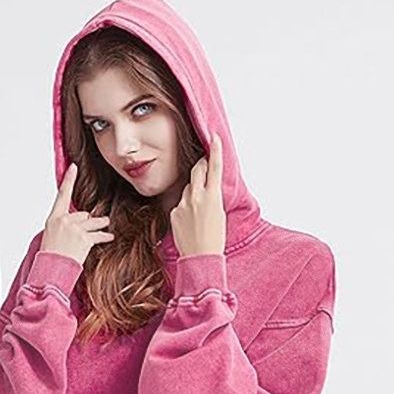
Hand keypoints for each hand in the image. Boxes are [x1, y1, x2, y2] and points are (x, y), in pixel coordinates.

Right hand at [39, 162, 113, 264]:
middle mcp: (64, 221)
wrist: (51, 269)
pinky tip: (109, 236)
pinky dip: (105, 236)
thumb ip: (63, 225)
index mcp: (53, 219)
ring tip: (106, 223)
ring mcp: (75, 229)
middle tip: (84, 231)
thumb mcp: (51, 236)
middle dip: (85, 222)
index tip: (73, 167)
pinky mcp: (84, 239)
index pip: (62, 195)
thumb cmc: (50, 255)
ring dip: (100, 224)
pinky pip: (98, 235)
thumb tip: (80, 219)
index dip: (69, 180)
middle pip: (82, 214)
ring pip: (92, 222)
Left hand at [169, 134, 225, 256]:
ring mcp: (183, 204)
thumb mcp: (219, 213)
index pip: (214, 168)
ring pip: (188, 189)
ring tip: (199, 212)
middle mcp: (196, 197)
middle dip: (200, 166)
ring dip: (193, 193)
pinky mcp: (173, 212)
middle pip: (197, 171)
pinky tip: (189, 222)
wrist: (200, 257)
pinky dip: (185, 208)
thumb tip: (205, 187)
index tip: (213, 137)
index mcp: (212, 196)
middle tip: (204, 164)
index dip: (215, 151)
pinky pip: (180, 203)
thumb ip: (211, 196)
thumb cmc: (214, 237)